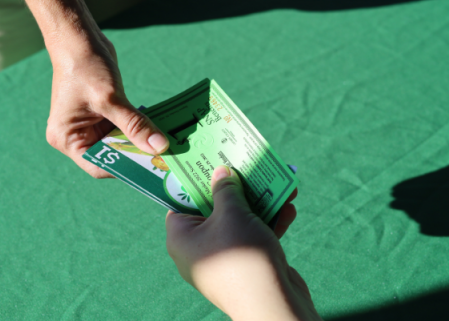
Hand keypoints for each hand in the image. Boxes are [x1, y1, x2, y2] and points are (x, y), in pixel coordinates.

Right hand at [4, 0, 168, 177]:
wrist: (81, 39)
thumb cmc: (85, 67)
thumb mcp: (110, 99)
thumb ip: (135, 125)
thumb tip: (159, 147)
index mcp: (67, 139)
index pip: (97, 166)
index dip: (124, 168)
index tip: (150, 167)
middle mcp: (77, 137)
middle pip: (111, 156)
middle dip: (135, 155)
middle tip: (163, 158)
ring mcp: (90, 127)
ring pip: (120, 143)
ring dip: (140, 142)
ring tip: (164, 145)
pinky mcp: (104, 116)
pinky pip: (124, 129)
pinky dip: (138, 129)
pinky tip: (156, 129)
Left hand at [166, 166, 321, 320]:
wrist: (273, 304)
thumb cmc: (242, 254)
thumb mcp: (232, 213)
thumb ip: (226, 189)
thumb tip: (220, 172)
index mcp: (181, 237)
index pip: (181, 202)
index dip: (195, 182)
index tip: (209, 163)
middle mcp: (198, 249)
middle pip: (214, 209)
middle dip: (236, 189)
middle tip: (245, 167)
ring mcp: (223, 258)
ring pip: (238, 222)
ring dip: (259, 203)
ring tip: (277, 183)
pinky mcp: (245, 265)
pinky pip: (253, 237)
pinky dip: (268, 223)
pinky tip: (288, 207)